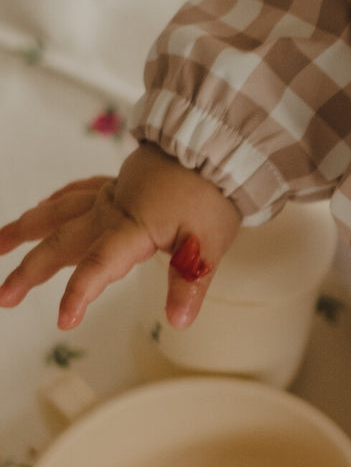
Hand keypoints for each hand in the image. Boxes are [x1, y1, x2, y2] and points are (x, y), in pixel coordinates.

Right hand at [0, 143, 240, 329]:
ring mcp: (110, 195)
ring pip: (57, 212)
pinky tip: (41, 207)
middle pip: (62, 243)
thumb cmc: (211, 193)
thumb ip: (189, 283)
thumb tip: (179, 321)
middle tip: (4, 296)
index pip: (99, 265)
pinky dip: (54, 202)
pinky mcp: (117, 183)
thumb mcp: (209, 245)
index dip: (79, 294)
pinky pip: (76, 191)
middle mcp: (111, 211)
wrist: (213, 145)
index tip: (64, 320)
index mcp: (132, 229)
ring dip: (24, 230)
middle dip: (29, 271)